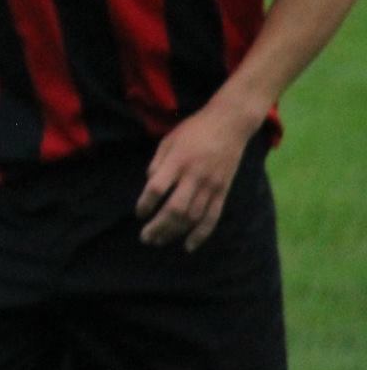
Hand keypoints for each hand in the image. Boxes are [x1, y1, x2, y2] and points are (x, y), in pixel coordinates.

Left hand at [137, 102, 262, 250]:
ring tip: (159, 241)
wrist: (229, 124)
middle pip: (175, 209)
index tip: (139, 213)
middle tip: (145, 237)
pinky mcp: (223, 191)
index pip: (157, 189)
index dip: (145, 204)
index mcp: (177, 162)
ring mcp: (211, 185)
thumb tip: (149, 185)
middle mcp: (195, 176)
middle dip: (158, 227)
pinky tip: (188, 245)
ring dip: (174, 232)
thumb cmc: (193, 130)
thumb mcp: (168, 140)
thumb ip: (157, 163)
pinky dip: (200, 234)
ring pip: (192, 217)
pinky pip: (212, 217)